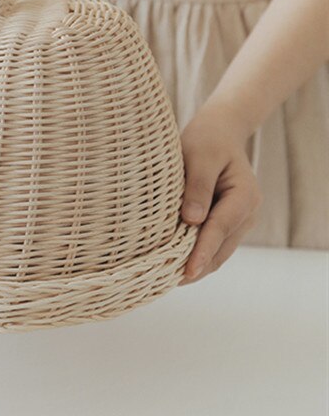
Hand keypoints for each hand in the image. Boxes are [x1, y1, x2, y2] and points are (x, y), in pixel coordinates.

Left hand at [179, 103, 261, 283]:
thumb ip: (197, 187)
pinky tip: (175, 264)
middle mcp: (247, 213)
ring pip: (218, 251)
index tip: (186, 272)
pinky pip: (212, 244)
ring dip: (197, 265)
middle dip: (198, 267)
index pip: (219, 230)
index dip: (201, 252)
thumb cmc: (207, 140)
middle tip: (167, 283)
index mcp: (244, 196)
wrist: (219, 132)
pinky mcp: (227, 222)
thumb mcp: (199, 157)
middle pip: (221, 248)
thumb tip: (191, 221)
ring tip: (167, 280)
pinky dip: (196, 255)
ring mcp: (239, 220)